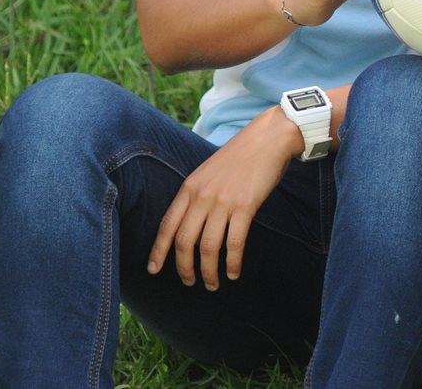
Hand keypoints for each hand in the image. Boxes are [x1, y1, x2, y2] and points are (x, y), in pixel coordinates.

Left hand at [147, 106, 302, 289]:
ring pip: (208, 247)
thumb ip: (197, 194)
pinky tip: (234, 272)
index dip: (158, 251)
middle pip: (184, 242)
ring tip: (213, 284)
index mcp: (190, 187)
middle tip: (190, 282)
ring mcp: (223, 201)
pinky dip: (232, 263)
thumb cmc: (241, 155)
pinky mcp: (245, 206)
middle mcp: (202, 196)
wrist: (268, 138)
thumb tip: (191, 224)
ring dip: (208, 271)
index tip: (153, 270)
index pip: (167, 225)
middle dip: (184, 268)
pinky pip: (234, 243)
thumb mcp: (209, 171)